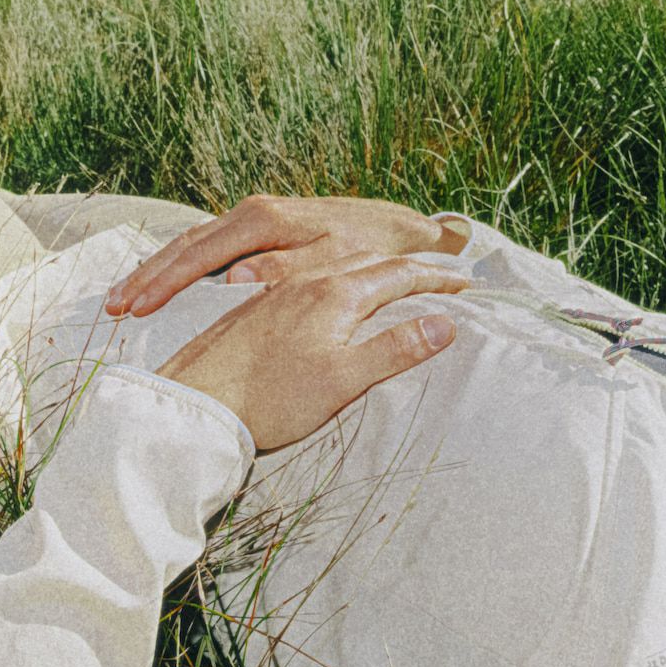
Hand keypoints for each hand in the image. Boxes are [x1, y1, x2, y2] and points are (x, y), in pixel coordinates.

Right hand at [104, 194, 468, 317]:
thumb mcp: (335, 263)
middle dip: (147, 275)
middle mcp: (251, 213)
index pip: (199, 252)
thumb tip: (236, 278)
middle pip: (184, 245)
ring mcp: (252, 219)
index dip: (164, 281)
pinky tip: (159, 286)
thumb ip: (287, 271)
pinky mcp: (256, 229)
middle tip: (114, 307)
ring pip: (190, 243)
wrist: (398, 229)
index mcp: (264, 220)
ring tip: (123, 300)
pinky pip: (204, 247)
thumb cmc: (370, 249)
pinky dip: (177, 266)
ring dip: (156, 271)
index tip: (135, 307)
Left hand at [156, 255, 466, 452]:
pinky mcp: (256, 307)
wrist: (198, 404)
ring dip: (372, 267)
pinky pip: (309, 276)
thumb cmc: (271, 399)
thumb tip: (444, 325)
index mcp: (336, 294)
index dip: (437, 278)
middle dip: (409, 267)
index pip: (399, 275)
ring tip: (393, 276)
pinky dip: (338, 277)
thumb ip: (395, 350)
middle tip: (440, 274)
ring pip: (337, 265)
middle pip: (370, 262)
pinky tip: (330, 292)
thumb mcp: (344, 380)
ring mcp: (279, 292)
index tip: (467, 283)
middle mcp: (308, 282)